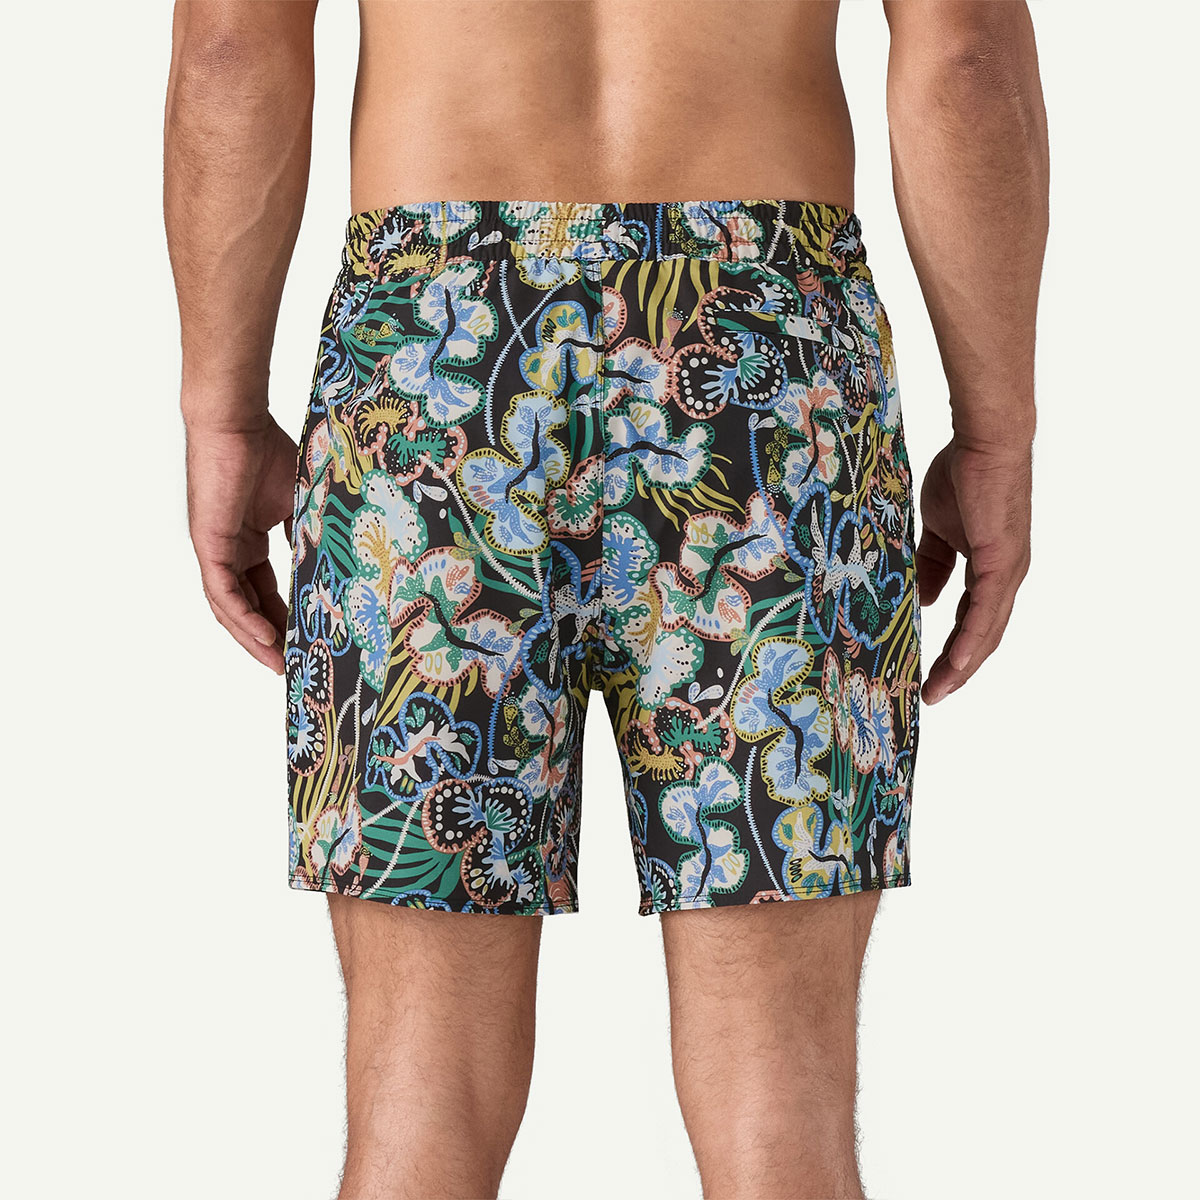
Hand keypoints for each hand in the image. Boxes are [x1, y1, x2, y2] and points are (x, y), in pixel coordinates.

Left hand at [185, 413, 297, 674]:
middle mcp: (227, 550)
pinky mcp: (209, 544)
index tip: (303, 641)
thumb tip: (335, 562)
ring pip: (231, 608)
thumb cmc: (269, 449)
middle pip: (246, 606)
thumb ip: (309, 533)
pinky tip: (265, 637)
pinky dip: (243, 617)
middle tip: (292, 667)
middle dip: (268, 639)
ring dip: (254, 639)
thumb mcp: (299, 501)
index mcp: (246, 540)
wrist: (238, 421)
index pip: (262, 590)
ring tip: (278, 664)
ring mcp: (215, 549)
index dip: (281, 617)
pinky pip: (224, 593)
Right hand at [915, 436, 1031, 703]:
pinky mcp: (1002, 562)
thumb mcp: (939, 529)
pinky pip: (986, 611)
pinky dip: (972, 640)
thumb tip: (924, 600)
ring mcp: (1007, 572)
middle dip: (957, 669)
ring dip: (963, 665)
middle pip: (983, 636)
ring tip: (938, 690)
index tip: (929, 672)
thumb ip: (932, 564)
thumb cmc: (963, 473)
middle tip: (931, 694)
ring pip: (986, 631)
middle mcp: (1005, 576)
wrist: (985, 442)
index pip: (972, 619)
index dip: (954, 648)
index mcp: (990, 568)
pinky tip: (957, 663)